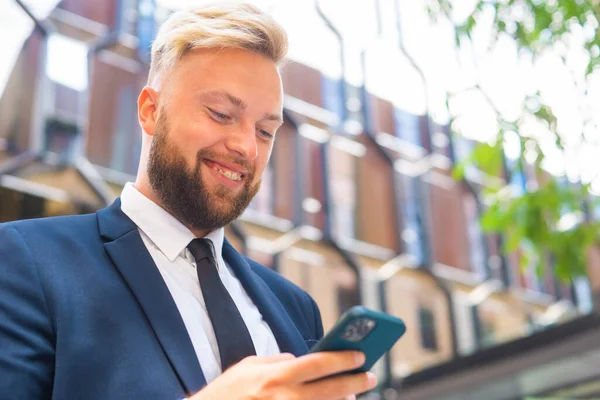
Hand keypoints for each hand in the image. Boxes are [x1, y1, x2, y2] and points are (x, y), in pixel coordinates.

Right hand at [189, 351, 376, 399]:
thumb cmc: (224, 394)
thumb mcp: (245, 367)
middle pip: (330, 389)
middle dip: (354, 382)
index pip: (318, 363)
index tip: (360, 356)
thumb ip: (273, 360)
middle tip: (370, 377)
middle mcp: (285, 397)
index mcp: (276, 376)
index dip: (342, 359)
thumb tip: (295, 358)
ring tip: (352, 396)